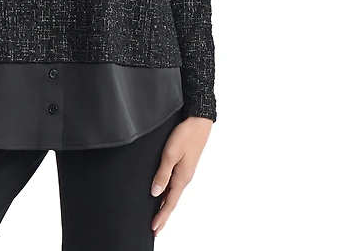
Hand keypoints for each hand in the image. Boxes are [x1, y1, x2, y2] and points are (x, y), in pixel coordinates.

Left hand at [150, 116, 212, 236]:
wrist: (199, 122)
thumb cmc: (185, 135)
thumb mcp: (170, 153)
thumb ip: (162, 173)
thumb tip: (155, 192)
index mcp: (182, 177)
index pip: (169, 202)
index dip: (161, 216)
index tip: (154, 228)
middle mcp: (184, 178)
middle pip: (171, 201)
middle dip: (163, 216)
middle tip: (155, 230)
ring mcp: (185, 172)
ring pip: (173, 194)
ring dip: (165, 206)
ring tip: (158, 217)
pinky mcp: (184, 166)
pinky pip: (175, 185)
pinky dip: (169, 194)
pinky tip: (164, 195)